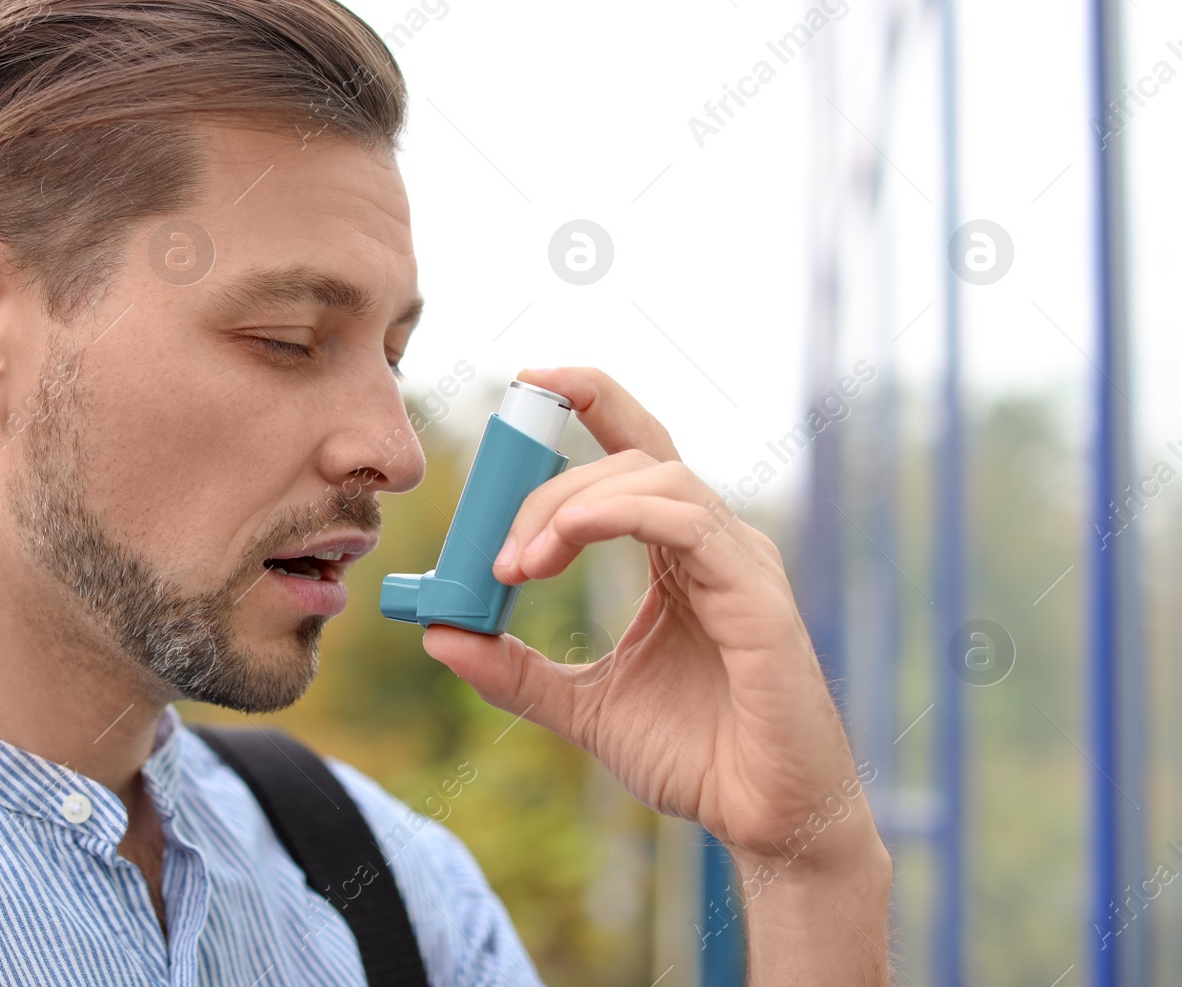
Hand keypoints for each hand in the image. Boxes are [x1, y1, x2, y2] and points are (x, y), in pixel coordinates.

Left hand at [421, 366, 890, 980]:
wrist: (764, 822)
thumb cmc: (694, 757)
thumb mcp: (582, 707)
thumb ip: (515, 670)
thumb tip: (438, 634)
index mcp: (680, 554)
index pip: (636, 450)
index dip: (591, 398)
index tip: (526, 380)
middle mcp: (715, 542)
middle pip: (633, 456)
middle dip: (548, 479)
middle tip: (491, 549)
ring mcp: (741, 561)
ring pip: (655, 475)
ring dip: (571, 501)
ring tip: (517, 562)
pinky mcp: (757, 594)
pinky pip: (684, 518)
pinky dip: (615, 515)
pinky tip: (559, 546)